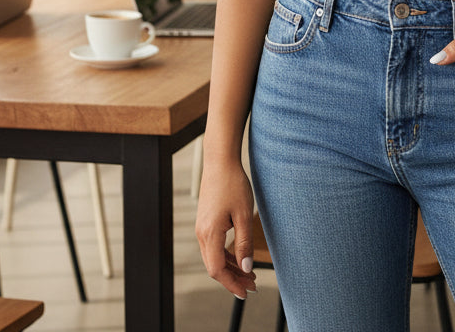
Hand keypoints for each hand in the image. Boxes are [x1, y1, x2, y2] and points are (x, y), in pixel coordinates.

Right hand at [195, 159, 257, 299]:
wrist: (220, 162)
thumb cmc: (233, 184)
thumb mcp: (244, 214)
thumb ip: (244, 242)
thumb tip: (246, 268)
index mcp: (210, 234)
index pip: (217, 270)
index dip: (232, 283)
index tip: (246, 292)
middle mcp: (201, 234)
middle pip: (214, 267)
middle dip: (233, 279)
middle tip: (253, 286)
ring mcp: (202, 228)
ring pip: (213, 257)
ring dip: (231, 268)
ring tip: (250, 275)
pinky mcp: (205, 223)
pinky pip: (213, 247)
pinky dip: (226, 256)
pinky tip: (239, 258)